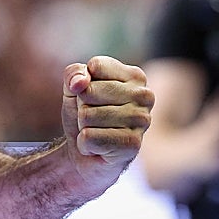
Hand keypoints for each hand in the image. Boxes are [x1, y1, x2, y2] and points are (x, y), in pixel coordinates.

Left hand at [60, 56, 153, 185]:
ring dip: (83, 126)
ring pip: (87, 115)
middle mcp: (144, 96)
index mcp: (135, 76)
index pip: (96, 66)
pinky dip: (85, 143)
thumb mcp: (74, 86)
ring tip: (96, 131)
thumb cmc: (86, 113)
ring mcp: (141, 121)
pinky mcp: (132, 145)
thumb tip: (80, 83)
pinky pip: (89, 137)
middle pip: (89, 91)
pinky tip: (97, 147)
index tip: (89, 95)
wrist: (86, 153)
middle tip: (92, 118)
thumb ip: (74, 73)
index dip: (82, 82)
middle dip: (81, 106)